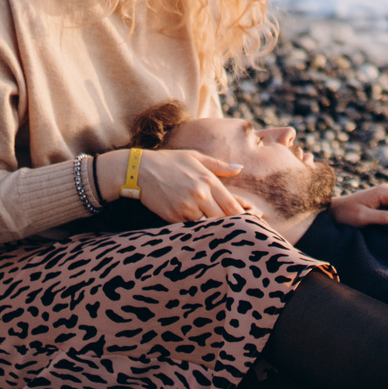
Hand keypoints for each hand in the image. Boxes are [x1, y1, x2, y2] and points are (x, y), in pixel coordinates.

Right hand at [128, 147, 250, 223]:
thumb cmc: (169, 162)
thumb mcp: (195, 157)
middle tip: (236, 231)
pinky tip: (196, 227)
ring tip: (217, 230)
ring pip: (207, 224)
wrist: (139, 170)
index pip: (232, 204)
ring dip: (210, 226)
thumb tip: (240, 169)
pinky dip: (194, 227)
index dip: (242, 216)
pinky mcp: (173, 217)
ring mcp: (186, 207)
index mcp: (208, 180)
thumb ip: (219, 166)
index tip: (249, 223)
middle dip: (228, 224)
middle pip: (222, 218)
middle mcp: (200, 195)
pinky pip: (189, 227)